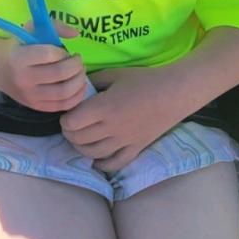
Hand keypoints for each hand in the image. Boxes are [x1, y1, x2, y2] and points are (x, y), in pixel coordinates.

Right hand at [0, 21, 87, 111]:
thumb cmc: (17, 46)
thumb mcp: (30, 30)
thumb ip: (54, 26)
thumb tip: (76, 34)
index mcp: (19, 58)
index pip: (49, 54)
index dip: (63, 52)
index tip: (64, 51)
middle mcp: (24, 79)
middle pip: (60, 73)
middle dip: (76, 65)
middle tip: (78, 60)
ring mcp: (30, 96)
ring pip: (64, 92)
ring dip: (80, 81)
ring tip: (80, 72)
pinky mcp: (36, 107)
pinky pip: (63, 106)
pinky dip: (77, 96)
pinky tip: (79, 86)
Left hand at [59, 66, 183, 171]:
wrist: (173, 93)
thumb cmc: (144, 80)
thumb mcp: (114, 74)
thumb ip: (93, 81)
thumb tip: (77, 88)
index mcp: (104, 108)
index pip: (73, 123)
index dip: (65, 120)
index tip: (67, 113)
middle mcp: (112, 128)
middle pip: (80, 139)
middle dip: (69, 134)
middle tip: (70, 126)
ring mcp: (124, 141)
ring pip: (94, 153)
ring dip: (80, 149)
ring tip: (78, 140)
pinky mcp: (136, 149)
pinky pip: (115, 163)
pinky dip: (102, 164)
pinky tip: (96, 159)